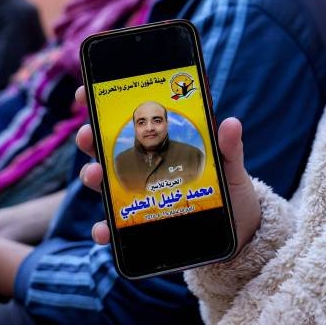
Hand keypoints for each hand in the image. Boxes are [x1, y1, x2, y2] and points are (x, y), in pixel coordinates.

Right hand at [74, 87, 261, 251]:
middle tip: (87, 134)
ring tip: (95, 174)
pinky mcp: (140, 223)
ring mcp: (139, 195)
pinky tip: (103, 229)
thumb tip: (231, 123)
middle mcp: (145, 167)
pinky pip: (115, 226)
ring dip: (92, 176)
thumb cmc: (231, 193)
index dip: (104, 105)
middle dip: (90, 138)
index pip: (130, 122)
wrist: (238, 233)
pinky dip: (104, 228)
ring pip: (105, 183)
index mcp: (163, 145)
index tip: (87, 92)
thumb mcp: (231, 168)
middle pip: (107, 148)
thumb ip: (229, 148)